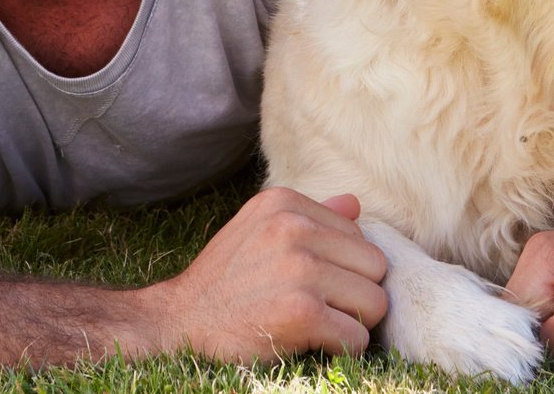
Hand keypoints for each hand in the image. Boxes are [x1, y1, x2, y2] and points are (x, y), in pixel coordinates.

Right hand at [149, 189, 386, 361]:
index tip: (316, 283)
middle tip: (323, 308)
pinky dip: (344, 350)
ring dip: (353, 323)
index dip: (345, 267)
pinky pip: (357, 338)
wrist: (178, 322)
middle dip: (357, 293)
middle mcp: (294, 228)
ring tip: (320, 325)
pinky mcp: (303, 312)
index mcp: (286, 203)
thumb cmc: (224, 280)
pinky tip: (317, 345)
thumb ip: (309, 217)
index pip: (360, 234)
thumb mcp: (258, 231)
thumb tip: (356, 204)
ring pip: (375, 302)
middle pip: (376, 267)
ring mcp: (300, 269)